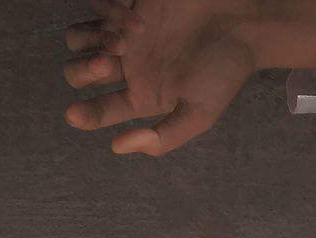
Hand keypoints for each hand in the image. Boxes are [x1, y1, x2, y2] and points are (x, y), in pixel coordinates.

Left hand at [63, 0, 259, 155]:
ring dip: (91, 41)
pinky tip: (138, 19)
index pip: (100, 110)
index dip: (83, 115)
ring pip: (78, 40)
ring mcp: (125, 35)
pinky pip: (98, 8)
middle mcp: (128, 68)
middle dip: (84, 71)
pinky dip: (109, 14)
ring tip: (124, 40)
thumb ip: (163, 137)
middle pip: (78, 74)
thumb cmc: (223, 72)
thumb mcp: (200, 115)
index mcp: (142, 96)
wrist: (241, 25)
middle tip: (108, 65)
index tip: (75, 113)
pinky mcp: (128, 7)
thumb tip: (117, 146)